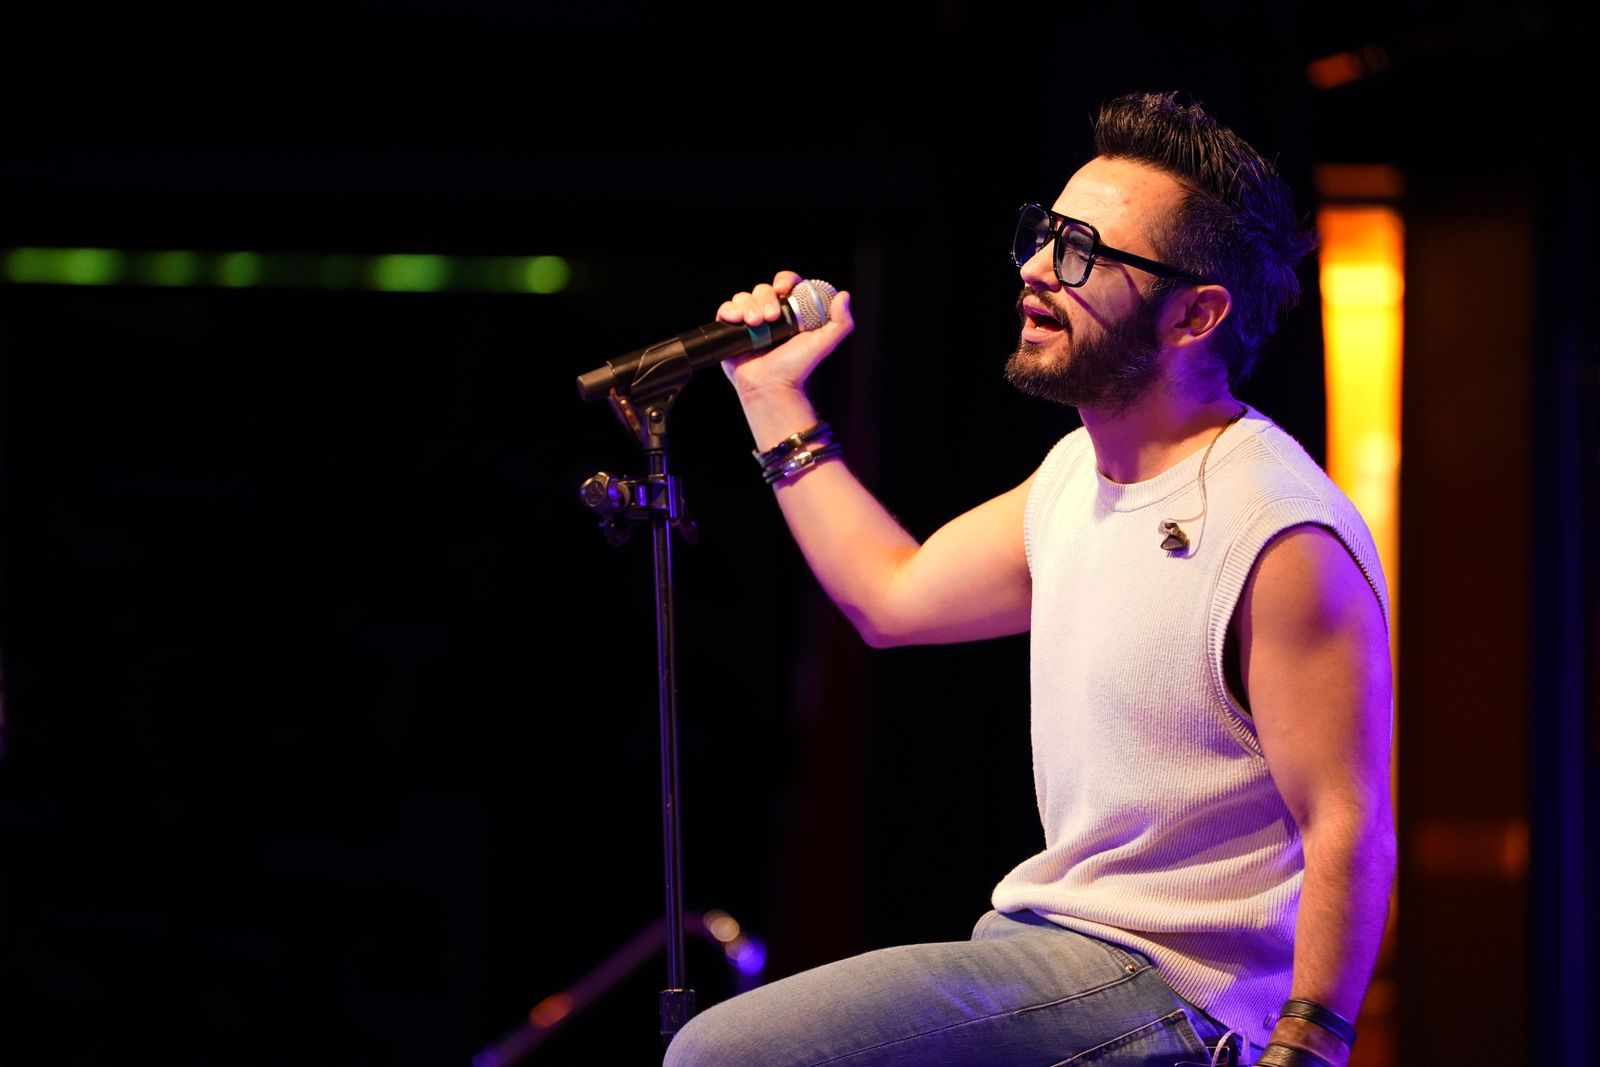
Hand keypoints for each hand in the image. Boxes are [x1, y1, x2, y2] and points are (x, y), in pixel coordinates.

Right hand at [717, 270, 853, 396]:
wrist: (771, 386)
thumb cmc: (797, 368)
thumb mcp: (824, 343)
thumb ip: (842, 322)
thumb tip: (843, 295)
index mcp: (789, 313)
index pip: (786, 284)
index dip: (784, 281)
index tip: (783, 290)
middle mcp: (768, 315)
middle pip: (762, 289)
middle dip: (765, 299)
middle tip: (770, 318)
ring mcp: (749, 322)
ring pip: (743, 297)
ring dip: (748, 306)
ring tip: (755, 324)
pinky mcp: (731, 331)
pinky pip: (725, 309)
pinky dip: (729, 310)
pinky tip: (737, 320)